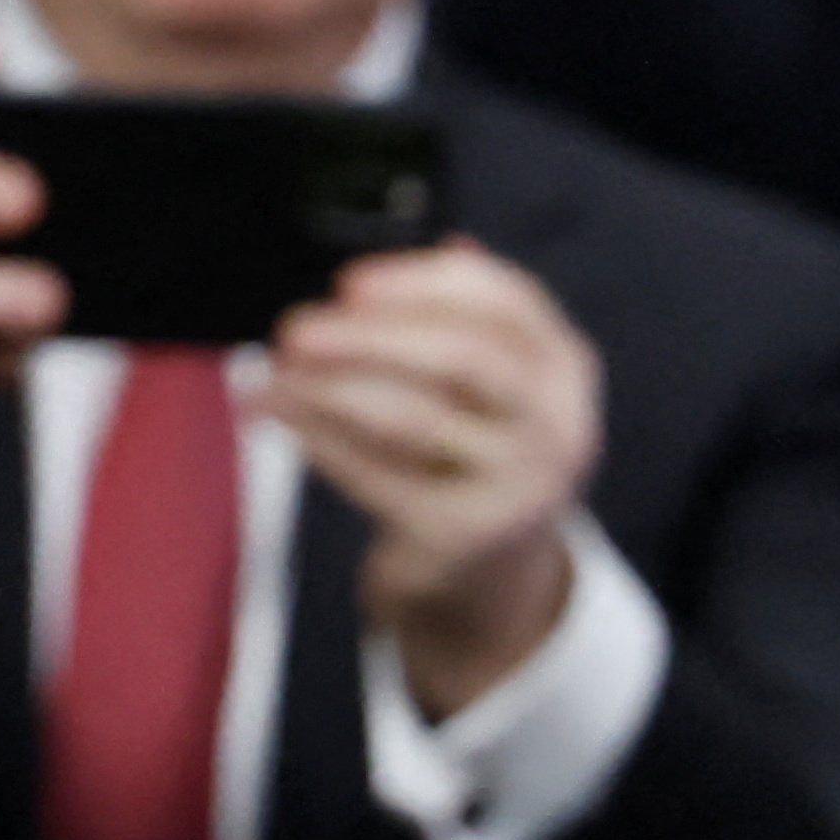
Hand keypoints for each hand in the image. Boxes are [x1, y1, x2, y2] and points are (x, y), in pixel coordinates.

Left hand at [261, 238, 601, 717]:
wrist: (489, 583)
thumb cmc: (474, 460)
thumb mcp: (489, 389)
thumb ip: (465, 321)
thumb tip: (415, 256)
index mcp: (566, 368)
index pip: (503, 300)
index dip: (422, 283)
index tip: (349, 283)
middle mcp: (556, 424)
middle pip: (464, 355)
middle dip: (372, 335)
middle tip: (296, 328)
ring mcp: (516, 485)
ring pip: (413, 417)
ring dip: (329, 388)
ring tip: (273, 374)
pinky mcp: (463, 535)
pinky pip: (377, 474)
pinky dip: (320, 441)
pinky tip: (282, 417)